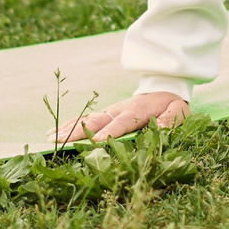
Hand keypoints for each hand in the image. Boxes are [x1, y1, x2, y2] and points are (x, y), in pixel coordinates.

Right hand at [59, 89, 189, 143]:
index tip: (96, 141)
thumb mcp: (179, 110)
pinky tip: (54, 133)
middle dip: (79, 131)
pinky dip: (69, 125)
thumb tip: (163, 128)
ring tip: (50, 138)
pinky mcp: (105, 113)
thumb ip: (172, 119)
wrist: (164, 87)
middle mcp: (119, 109)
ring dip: (68, 128)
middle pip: (97, 120)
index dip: (109, 131)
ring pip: (86, 119)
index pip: (122, 122)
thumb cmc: (171, 104)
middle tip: (61, 141)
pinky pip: (85, 119)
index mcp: (137, 111)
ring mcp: (110, 110)